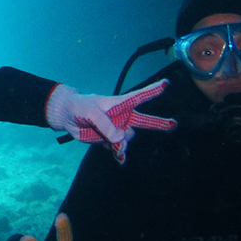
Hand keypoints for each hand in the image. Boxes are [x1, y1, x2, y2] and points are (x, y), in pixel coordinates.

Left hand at [46, 80, 174, 160]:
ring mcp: (117, 129)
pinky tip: (118, 157)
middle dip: (158, 123)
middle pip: (144, 120)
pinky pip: (119, 149)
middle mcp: (122, 116)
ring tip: (111, 143)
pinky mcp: (109, 140)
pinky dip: (118, 153)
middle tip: (173, 124)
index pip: (139, 97)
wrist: (66, 118)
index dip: (152, 90)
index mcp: (119, 104)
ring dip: (122, 143)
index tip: (166, 83)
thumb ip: (106, 124)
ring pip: (127, 138)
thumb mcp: (91, 113)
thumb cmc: (79, 107)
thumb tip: (121, 138)